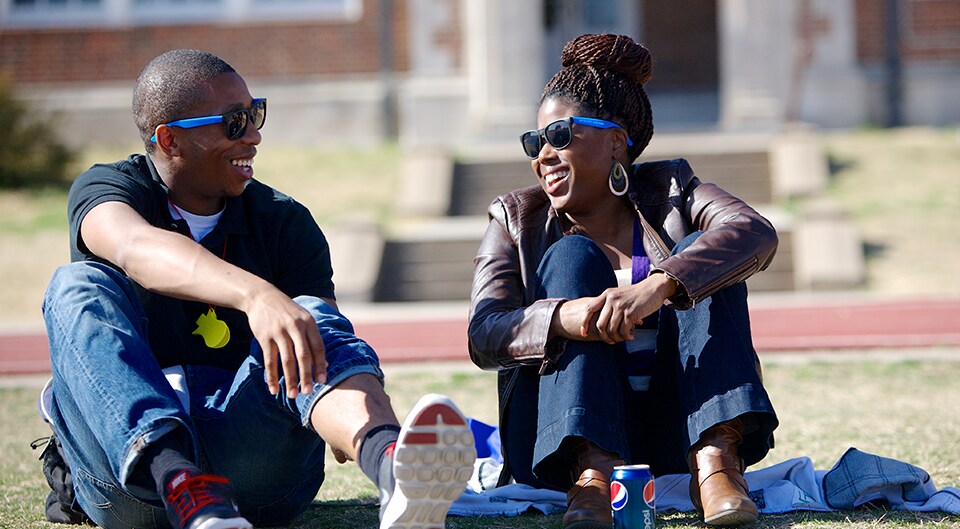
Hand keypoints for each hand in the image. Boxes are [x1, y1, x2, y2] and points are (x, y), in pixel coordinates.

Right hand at [244, 284, 326, 397]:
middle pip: (303, 356)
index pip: (318, 347)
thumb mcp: (303, 319)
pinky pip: (269, 361)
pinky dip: (272, 376)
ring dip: (290, 380)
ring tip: (293, 395)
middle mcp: (295, 327)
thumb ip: (313, 340)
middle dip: (306, 376)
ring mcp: (279, 332)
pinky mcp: (264, 337)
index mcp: (309, 322)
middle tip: (308, 393)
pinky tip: (273, 389)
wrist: (261, 297)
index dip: (320, 365)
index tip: (322, 381)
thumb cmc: (287, 312)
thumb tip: (324, 365)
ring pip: (286, 361)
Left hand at [555, 274, 676, 343]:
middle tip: (611, 341)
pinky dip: (626, 337)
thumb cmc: (636, 295)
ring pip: (611, 330)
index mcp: (606, 294)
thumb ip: (609, 304)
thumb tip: (601, 323)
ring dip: (616, 338)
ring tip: (622, 339)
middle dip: (604, 337)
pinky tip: (630, 336)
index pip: (589, 309)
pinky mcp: (631, 313)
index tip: (584, 333)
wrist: (653, 288)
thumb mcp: (619, 295)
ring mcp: (621, 306)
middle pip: (600, 324)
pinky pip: (623, 331)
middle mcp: (611, 299)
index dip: (585, 323)